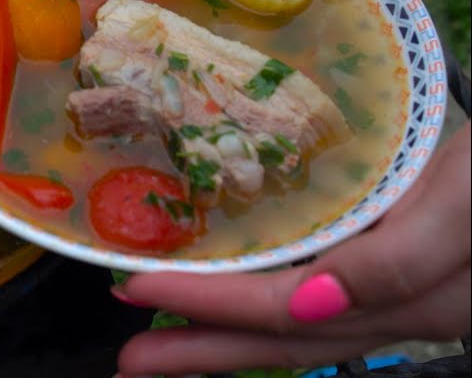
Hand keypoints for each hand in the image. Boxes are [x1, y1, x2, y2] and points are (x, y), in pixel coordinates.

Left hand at [112, 122, 470, 375]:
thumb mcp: (469, 207)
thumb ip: (401, 260)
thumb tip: (313, 305)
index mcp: (413, 296)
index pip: (288, 313)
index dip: (211, 310)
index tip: (134, 292)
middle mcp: (401, 309)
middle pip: (288, 341)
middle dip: (206, 354)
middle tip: (130, 361)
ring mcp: (404, 297)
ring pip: (303, 331)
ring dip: (228, 341)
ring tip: (158, 344)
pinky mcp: (403, 270)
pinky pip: (327, 306)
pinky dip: (272, 312)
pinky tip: (235, 305)